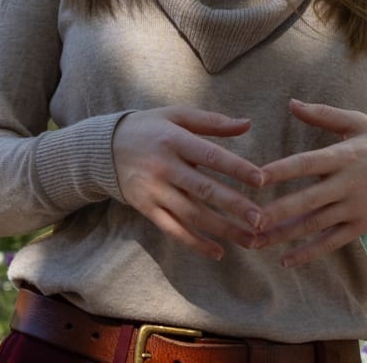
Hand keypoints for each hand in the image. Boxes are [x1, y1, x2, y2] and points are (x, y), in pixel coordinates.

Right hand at [110, 106, 263, 259]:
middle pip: (203, 189)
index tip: (262, 180)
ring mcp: (154, 190)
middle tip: (262, 220)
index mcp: (174, 140)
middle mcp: (163, 166)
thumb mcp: (176, 116)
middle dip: (234, 206)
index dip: (236, 168)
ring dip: (223, 230)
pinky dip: (195, 243)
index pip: (210, 155)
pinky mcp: (147, 208)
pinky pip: (173, 229)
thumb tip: (247, 124)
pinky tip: (218, 252)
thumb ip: (212, 122)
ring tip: (250, 240)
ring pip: (192, 214)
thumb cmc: (150, 128)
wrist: (104, 148)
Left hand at [251, 99, 366, 267]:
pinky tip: (285, 260)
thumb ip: (323, 114)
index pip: (307, 163)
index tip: (255, 178)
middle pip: (309, 200)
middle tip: (251, 219)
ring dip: (286, 234)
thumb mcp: (357, 122)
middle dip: (279, 211)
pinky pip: (332, 242)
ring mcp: (354, 208)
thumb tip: (291, 103)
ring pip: (316, 225)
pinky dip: (309, 253)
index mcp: (344, 156)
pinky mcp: (361, 227)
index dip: (281, 171)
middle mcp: (348, 185)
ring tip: (257, 241)